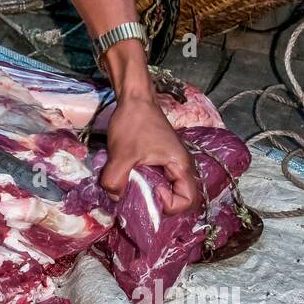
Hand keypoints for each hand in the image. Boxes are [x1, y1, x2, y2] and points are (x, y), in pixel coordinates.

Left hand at [100, 94, 199, 215]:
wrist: (134, 98)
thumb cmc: (133, 123)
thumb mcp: (121, 154)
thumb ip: (116, 180)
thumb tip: (115, 198)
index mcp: (181, 166)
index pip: (188, 200)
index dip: (170, 205)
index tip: (152, 192)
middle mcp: (181, 166)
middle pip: (179, 197)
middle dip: (159, 203)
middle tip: (139, 196)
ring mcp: (172, 161)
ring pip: (168, 188)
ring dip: (151, 193)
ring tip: (133, 187)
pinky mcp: (162, 158)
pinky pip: (159, 178)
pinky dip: (146, 183)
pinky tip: (130, 177)